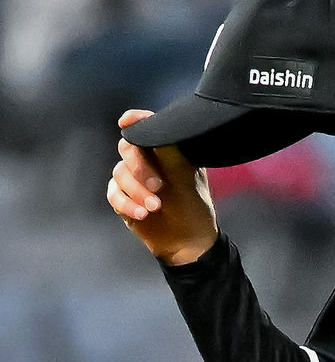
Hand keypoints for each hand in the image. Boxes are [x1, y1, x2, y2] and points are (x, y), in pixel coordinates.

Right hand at [107, 109, 218, 264]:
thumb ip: (169, 150)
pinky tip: (143, 214)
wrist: (188, 241)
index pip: (146, 128)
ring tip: (156, 207)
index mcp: (165, 150)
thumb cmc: (193, 205)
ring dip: (137, 191)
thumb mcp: (186, 176)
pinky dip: (127, 203)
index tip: (126, 122)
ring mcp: (133, 179)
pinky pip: (113, 193)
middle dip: (139, 166)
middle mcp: (147, 161)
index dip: (135, 120)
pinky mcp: (123, 198)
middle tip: (158, 185)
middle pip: (127, 148)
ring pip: (119, 172)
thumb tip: (152, 127)